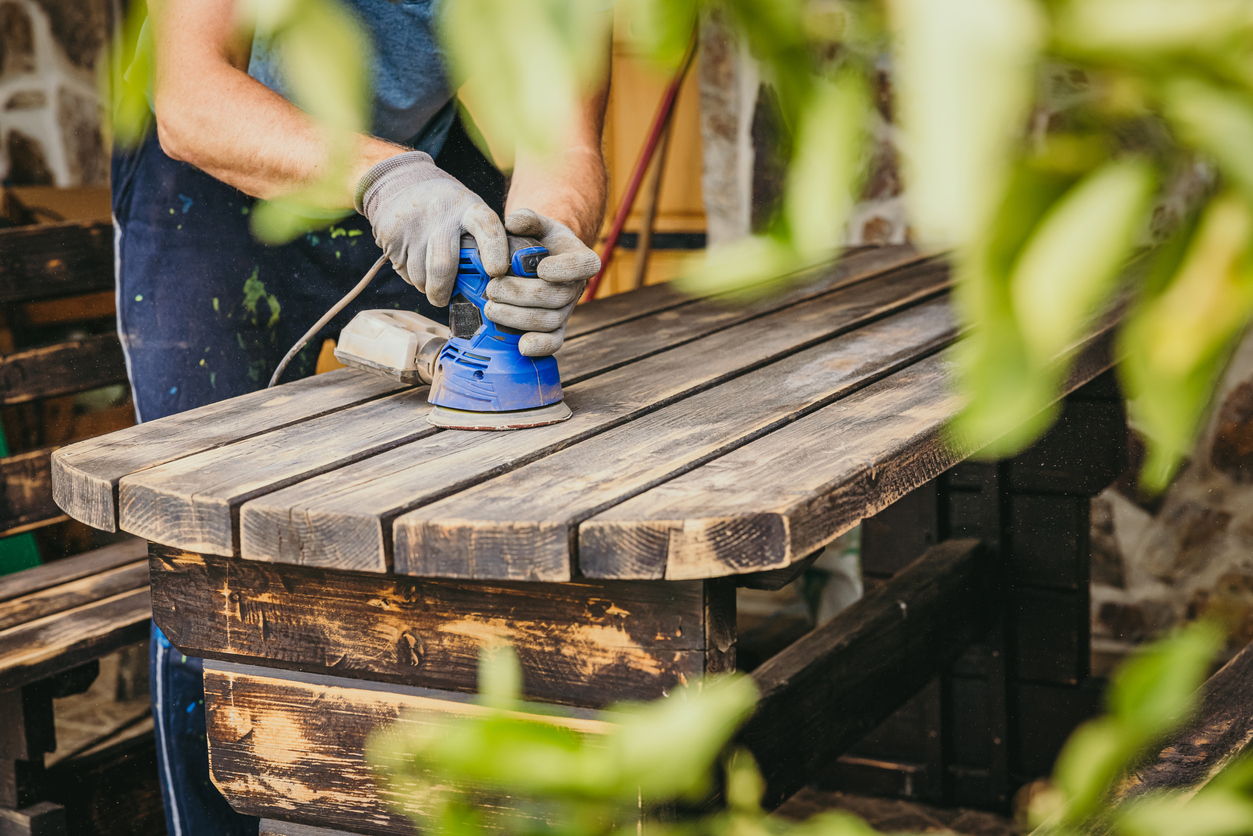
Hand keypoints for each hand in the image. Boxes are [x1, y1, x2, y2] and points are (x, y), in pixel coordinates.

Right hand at [355, 151, 507, 306]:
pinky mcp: (392, 235)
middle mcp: (440, 214)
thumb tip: (494, 284)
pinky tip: (415, 259)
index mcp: (468, 207)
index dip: (494, 251)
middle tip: (442, 300)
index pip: (486, 227)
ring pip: (420, 275)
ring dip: (426, 285)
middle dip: (443, 291)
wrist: (399, 182)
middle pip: (442, 266)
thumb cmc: (446, 208)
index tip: (496, 272)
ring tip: (430, 275)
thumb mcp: (468, 210)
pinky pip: (403, 271)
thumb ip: (481, 241)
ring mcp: (413, 224)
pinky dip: (411, 276)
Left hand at [483, 209, 601, 355]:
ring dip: (517, 317)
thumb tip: (512, 223)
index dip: (565, 270)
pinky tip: (521, 346)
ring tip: (490, 307)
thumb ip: (526, 218)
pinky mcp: (555, 328)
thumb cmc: (538, 240)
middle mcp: (577, 287)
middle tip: (493, 288)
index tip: (541, 268)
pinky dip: (539, 347)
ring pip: (549, 320)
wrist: (539, 260)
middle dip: (522, 294)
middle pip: (557, 297)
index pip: (583, 266)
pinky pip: (554, 342)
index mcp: (581, 258)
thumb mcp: (535, 223)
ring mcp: (567, 310)